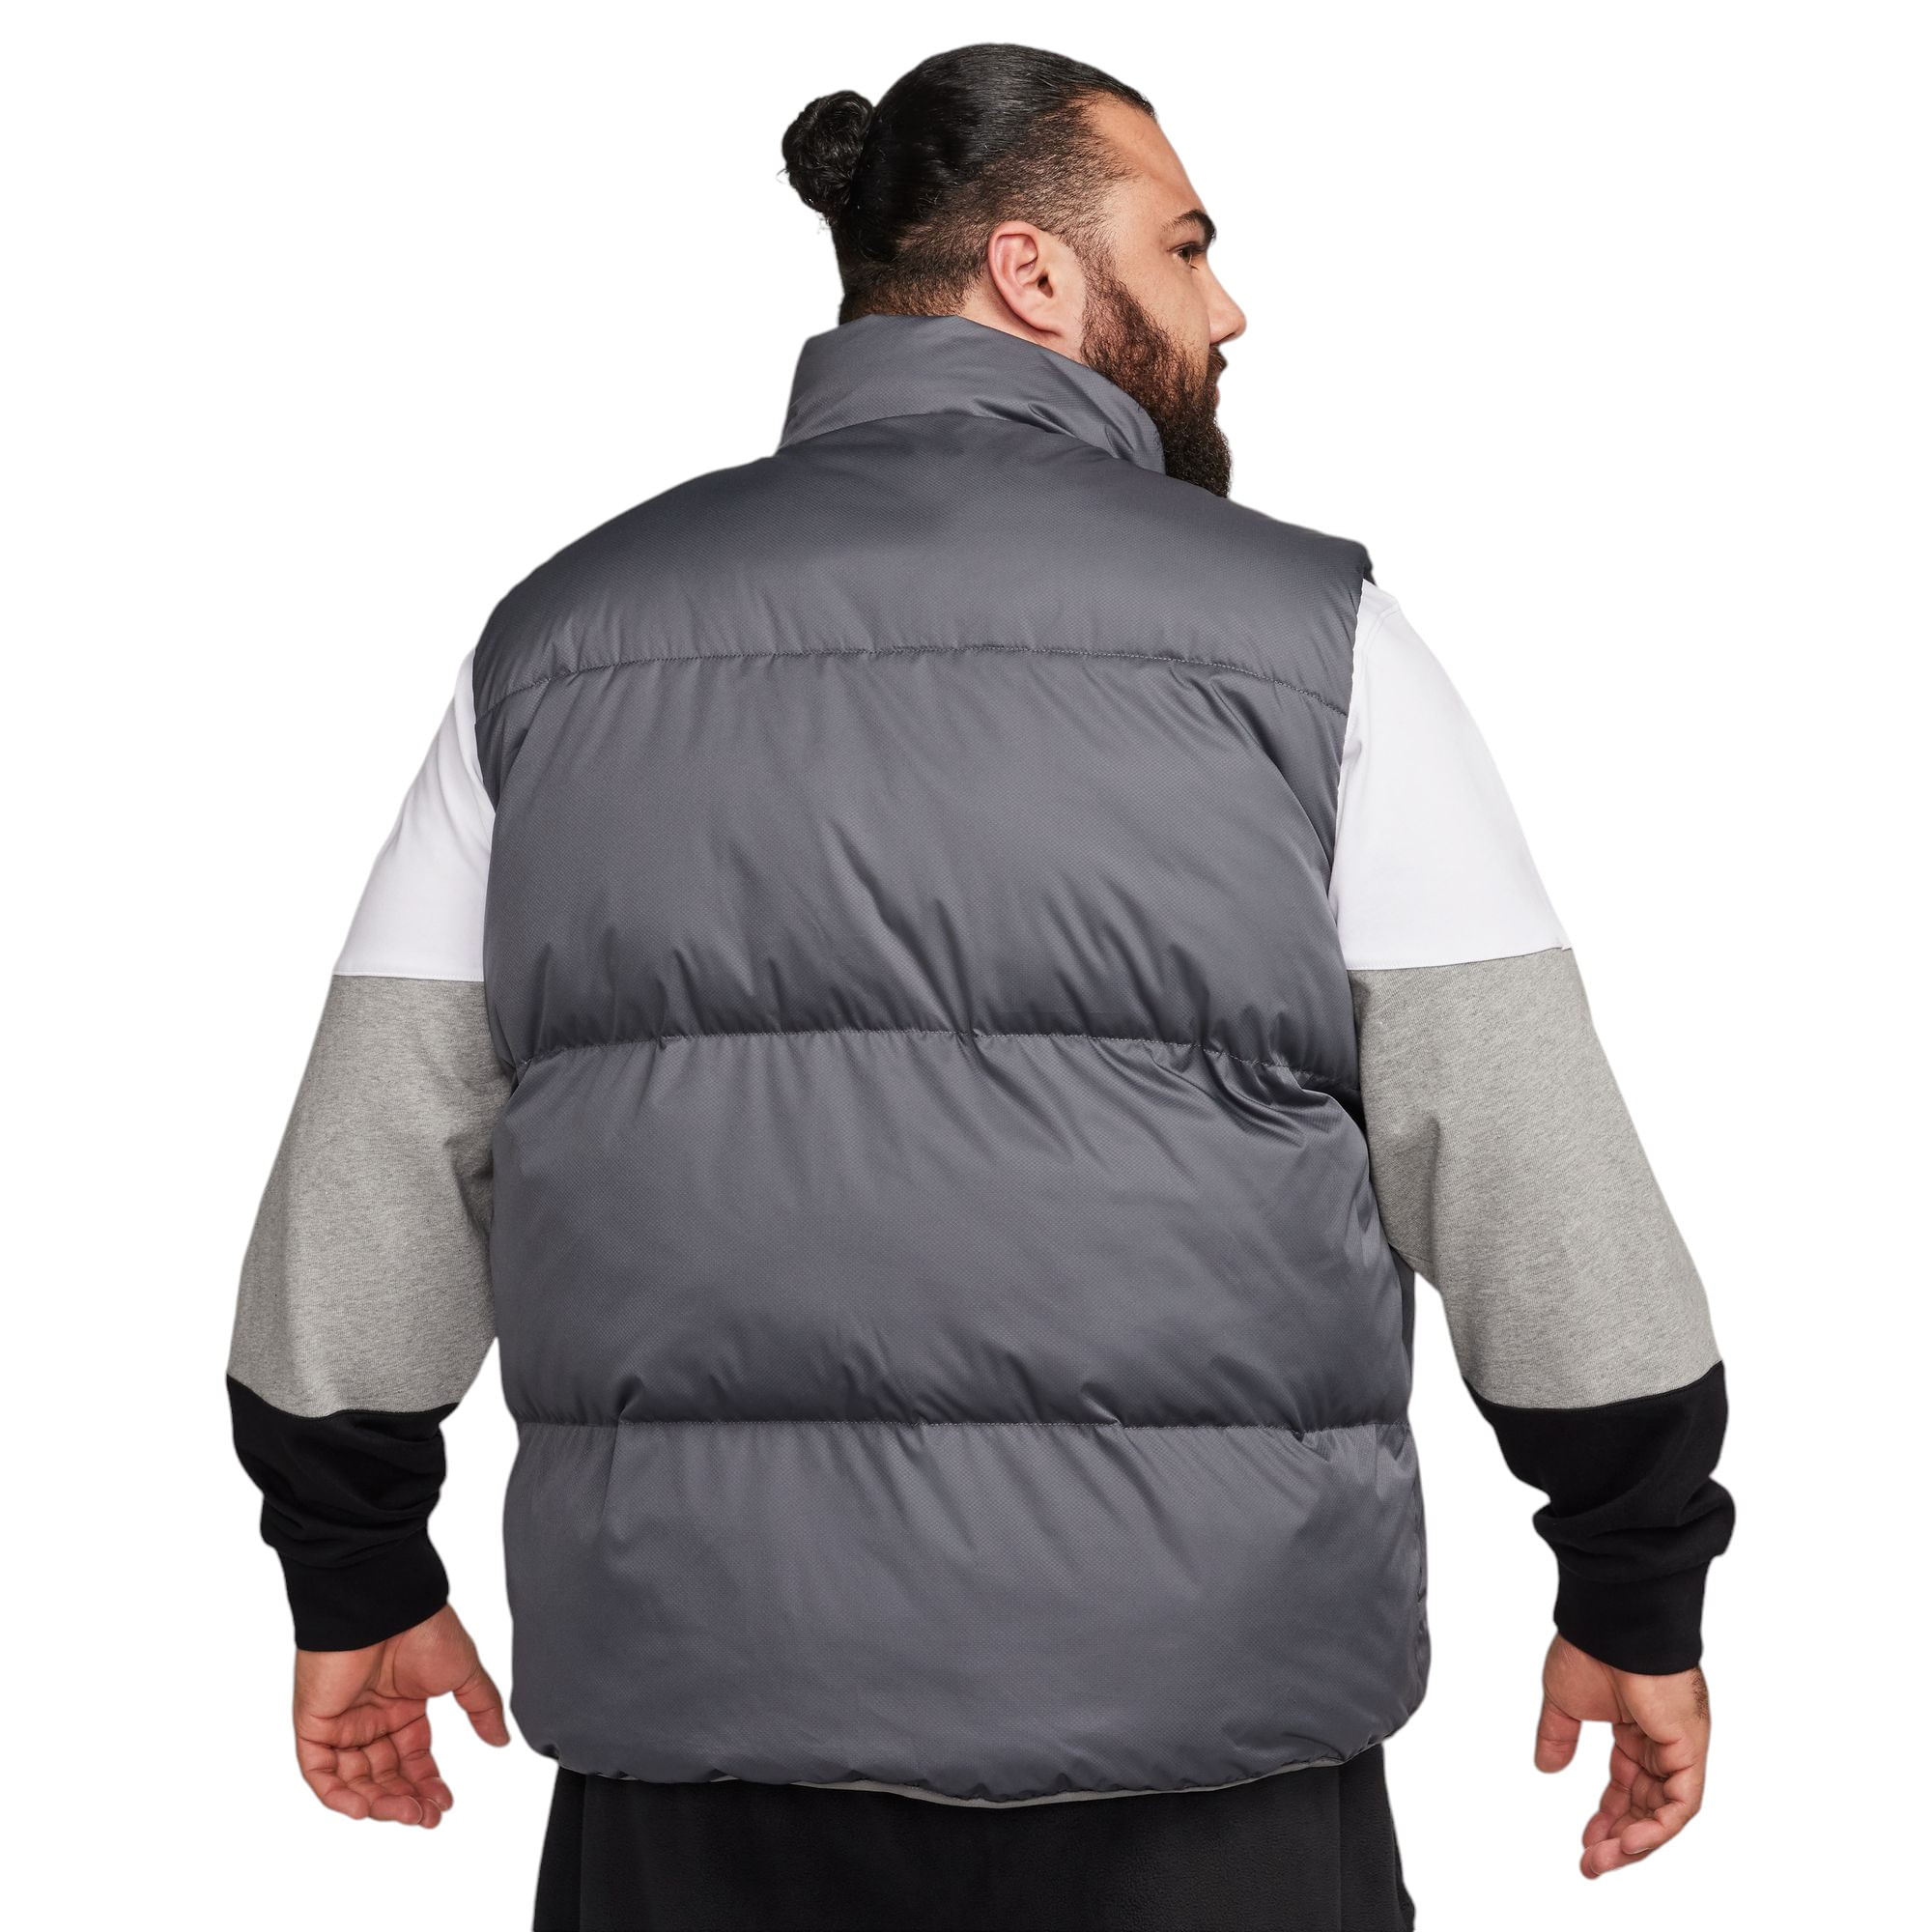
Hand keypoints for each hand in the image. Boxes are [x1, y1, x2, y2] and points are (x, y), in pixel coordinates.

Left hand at [293, 1603, 510, 1826]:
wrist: (386, 1605)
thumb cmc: (424, 1628)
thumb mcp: (463, 1672)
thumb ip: (481, 1707)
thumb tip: (501, 1740)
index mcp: (403, 1706)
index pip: (412, 1758)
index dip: (427, 1783)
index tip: (444, 1803)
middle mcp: (371, 1717)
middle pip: (385, 1775)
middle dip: (406, 1799)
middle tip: (427, 1815)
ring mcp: (341, 1722)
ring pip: (353, 1781)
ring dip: (379, 1803)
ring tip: (407, 1811)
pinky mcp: (315, 1723)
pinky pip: (319, 1772)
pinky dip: (338, 1796)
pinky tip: (366, 1807)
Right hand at [1534, 1633, 1709, 1877]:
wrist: (1613, 1623)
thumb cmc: (1590, 1649)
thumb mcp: (1564, 1702)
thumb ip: (1558, 1737)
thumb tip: (1547, 1768)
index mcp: (1635, 1728)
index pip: (1626, 1785)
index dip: (1607, 1816)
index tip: (1584, 1842)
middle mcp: (1661, 1742)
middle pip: (1646, 1805)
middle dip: (1618, 1839)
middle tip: (1590, 1864)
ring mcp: (1679, 1747)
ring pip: (1665, 1813)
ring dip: (1635, 1842)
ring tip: (1602, 1860)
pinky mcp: (1690, 1750)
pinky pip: (1682, 1803)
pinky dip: (1657, 1827)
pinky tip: (1628, 1842)